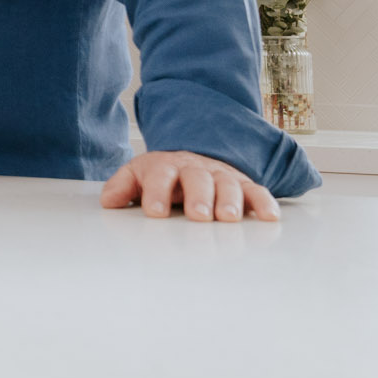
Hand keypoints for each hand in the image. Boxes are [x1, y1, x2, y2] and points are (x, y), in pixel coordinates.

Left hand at [100, 150, 279, 221]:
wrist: (191, 158)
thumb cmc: (164, 176)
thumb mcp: (138, 176)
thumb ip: (122, 187)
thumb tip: (108, 201)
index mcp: (166, 166)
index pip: (160, 174)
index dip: (156, 192)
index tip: (154, 211)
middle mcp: (195, 169)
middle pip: (197, 178)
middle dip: (198, 197)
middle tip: (197, 215)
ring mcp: (220, 176)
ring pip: (227, 184)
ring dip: (229, 201)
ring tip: (228, 218)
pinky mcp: (243, 185)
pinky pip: (256, 191)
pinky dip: (264, 202)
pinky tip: (269, 216)